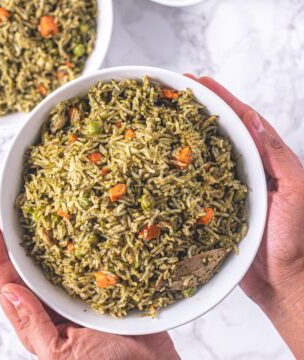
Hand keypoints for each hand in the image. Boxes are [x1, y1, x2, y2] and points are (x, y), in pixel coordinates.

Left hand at [0, 210, 179, 359]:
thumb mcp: (61, 353)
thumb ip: (35, 326)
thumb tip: (10, 291)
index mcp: (39, 321)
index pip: (9, 284)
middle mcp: (52, 303)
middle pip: (23, 268)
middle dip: (6, 241)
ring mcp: (74, 291)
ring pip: (48, 261)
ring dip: (32, 239)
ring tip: (18, 215)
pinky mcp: (97, 282)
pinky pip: (78, 259)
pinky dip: (67, 243)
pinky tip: (63, 227)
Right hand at [185, 74, 303, 357]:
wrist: (283, 280)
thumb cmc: (294, 240)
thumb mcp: (295, 192)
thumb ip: (278, 157)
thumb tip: (255, 122)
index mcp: (263, 161)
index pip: (240, 121)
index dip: (220, 99)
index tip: (198, 81)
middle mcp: (242, 171)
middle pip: (217, 133)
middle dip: (196, 111)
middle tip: (173, 95)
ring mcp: (224, 189)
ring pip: (201, 157)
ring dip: (184, 137)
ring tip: (163, 121)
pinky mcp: (211, 209)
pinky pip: (192, 185)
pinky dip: (178, 172)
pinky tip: (163, 166)